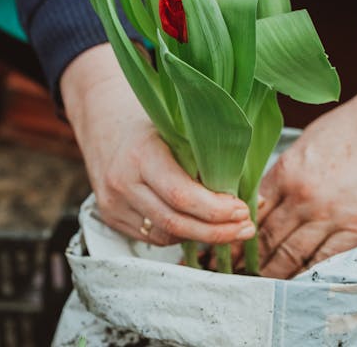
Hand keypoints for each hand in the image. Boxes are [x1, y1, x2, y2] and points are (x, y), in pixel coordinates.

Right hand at [61, 43, 255, 245]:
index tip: (242, 211)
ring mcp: (112, 203)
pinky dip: (180, 235)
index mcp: (141, 154)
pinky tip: (198, 225)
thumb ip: (209, 160)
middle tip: (246, 228)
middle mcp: (122, 182)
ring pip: (165, 235)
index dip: (215, 210)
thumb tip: (253, 197)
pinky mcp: (110, 217)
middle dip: (216, 232)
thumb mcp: (178, 129)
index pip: (181, 195)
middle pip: (175, 222)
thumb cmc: (151, 122)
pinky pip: (152, 237)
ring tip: (229, 229)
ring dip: (200, 237)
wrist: (103, 119)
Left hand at [257, 43, 356, 278]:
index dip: (237, 232)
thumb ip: (286, 172)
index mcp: (286, 172)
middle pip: (265, 239)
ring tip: (261, 286)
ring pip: (290, 256)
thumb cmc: (355, 126)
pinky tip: (295, 284)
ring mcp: (329, 216)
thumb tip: (267, 197)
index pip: (251, 212)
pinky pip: (323, 261)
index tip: (228, 245)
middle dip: (248, 260)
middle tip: (235, 274)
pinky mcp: (356, 231)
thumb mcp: (307, 142)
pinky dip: (306, 275)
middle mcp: (301, 197)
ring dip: (273, 273)